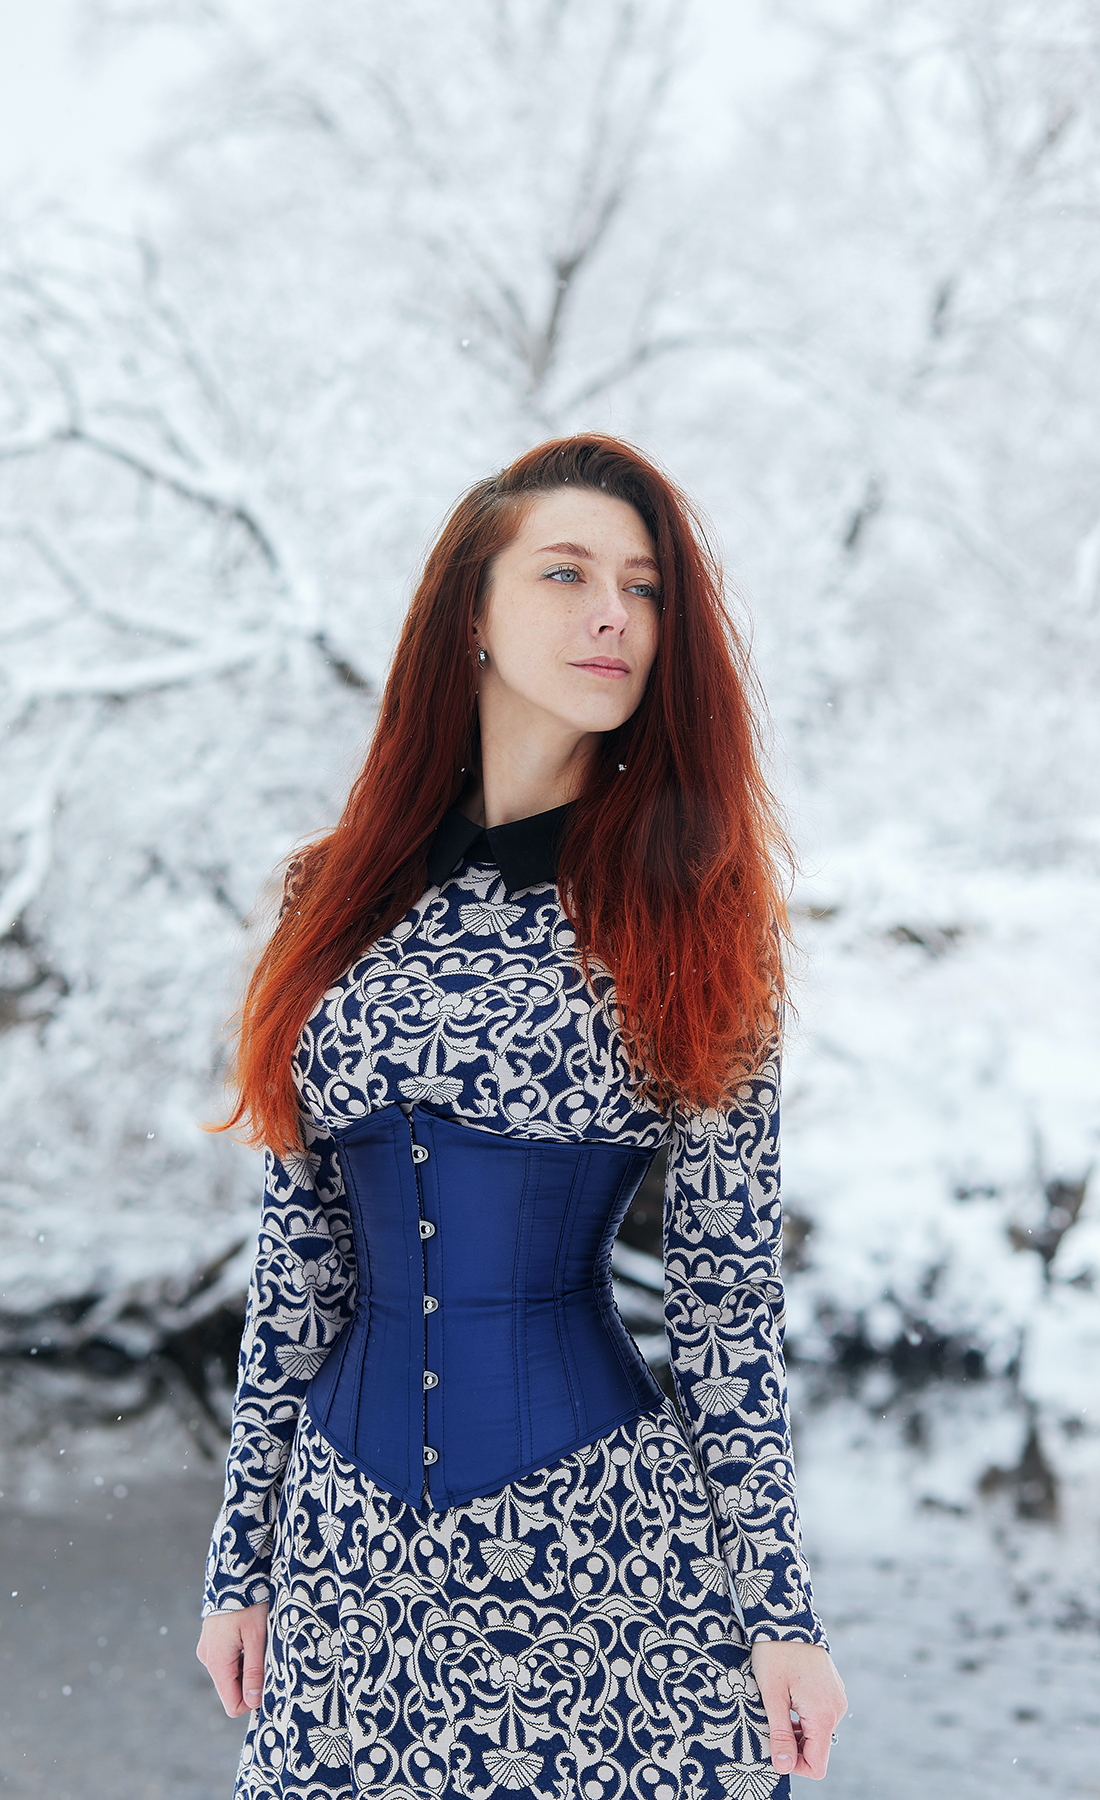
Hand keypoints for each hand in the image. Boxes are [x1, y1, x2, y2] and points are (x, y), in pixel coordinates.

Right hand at [196, 1602, 269, 1717]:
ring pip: (230, 1674)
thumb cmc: (248, 1602)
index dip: (252, 1701)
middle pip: (232, 1689)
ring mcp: (208, 1649)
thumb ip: (255, 1671)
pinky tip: (250, 1635)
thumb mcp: (257, 1637)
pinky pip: (227, 1659)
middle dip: (251, 1680)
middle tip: (267, 1655)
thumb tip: (253, 1702)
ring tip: (259, 1641)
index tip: (269, 1683)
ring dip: (247, 1666)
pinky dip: (240, 1654)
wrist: (234, 1573)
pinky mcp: (211, 1640)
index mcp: (217, 1662)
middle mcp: (208, 1659)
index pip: (232, 1704)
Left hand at [750, 1639, 846, 1780]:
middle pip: (816, 1748)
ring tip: (776, 1706)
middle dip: (792, 1744)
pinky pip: (819, 1715)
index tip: (774, 1747)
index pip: (817, 1764)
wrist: (788, 1616)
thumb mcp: (772, 1695)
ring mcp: (836, 1698)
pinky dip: (803, 1715)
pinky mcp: (832, 1689)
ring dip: (796, 1729)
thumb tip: (783, 1766)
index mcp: (824, 1715)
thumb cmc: (776, 1653)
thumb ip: (780, 1733)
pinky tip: (786, 1697)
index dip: (794, 1765)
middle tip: (769, 1722)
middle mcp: (836, 1709)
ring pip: (817, 1732)